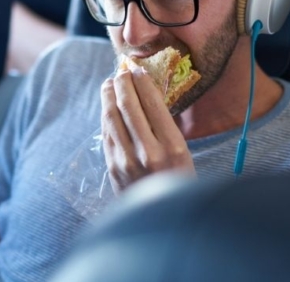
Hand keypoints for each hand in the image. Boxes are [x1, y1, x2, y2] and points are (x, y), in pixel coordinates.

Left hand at [100, 67, 195, 193]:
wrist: (161, 219)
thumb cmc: (178, 182)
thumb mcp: (184, 155)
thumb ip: (167, 129)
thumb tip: (148, 95)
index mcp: (172, 147)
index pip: (152, 103)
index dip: (142, 82)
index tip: (138, 70)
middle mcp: (148, 153)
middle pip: (128, 106)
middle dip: (122, 84)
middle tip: (121, 72)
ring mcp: (127, 161)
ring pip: (112, 117)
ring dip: (108, 96)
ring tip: (109, 83)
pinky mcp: (113, 167)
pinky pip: (106, 134)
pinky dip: (105, 115)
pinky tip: (107, 106)